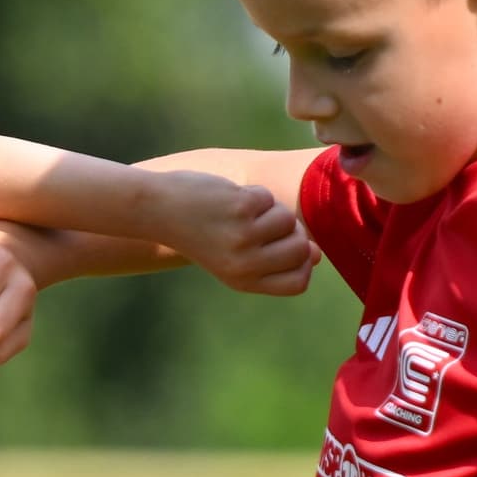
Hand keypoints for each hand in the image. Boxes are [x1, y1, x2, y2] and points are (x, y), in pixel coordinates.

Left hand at [144, 167, 318, 294]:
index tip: (286, 248)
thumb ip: (274, 258)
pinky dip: (254, 193)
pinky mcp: (242, 209)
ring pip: (289, 219)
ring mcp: (244, 236)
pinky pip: (269, 198)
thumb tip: (317, 255)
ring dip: (269, 209)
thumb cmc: (202, 231)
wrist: (160, 210)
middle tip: (261, 223)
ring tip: (239, 212)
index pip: (298, 283)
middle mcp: (245, 264)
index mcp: (244, 281)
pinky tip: (229, 199)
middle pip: (301, 250)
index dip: (302, 264)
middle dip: (291, 232)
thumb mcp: (236, 255)